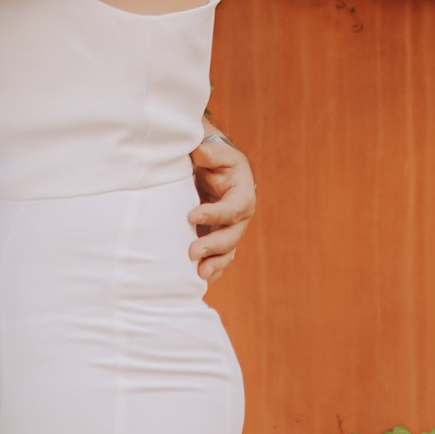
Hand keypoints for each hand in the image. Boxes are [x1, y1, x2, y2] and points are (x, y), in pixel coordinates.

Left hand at [190, 136, 256, 281]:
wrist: (214, 171)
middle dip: (213, 245)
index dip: (214, 214)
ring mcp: (230, 232)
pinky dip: (212, 271)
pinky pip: (219, 260)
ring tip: (200, 274)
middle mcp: (240, 218)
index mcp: (242, 195)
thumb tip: (199, 152)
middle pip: (231, 236)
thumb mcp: (216, 152)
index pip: (232, 208)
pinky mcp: (219, 241)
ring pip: (227, 252)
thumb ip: (210, 153)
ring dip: (214, 264)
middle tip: (192, 252)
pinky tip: (198, 281)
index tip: (191, 216)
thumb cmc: (215, 160)